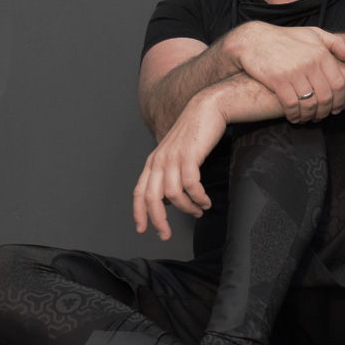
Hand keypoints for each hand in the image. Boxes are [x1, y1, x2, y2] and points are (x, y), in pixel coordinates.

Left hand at [133, 95, 226, 239]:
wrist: (206, 109)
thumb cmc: (194, 133)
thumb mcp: (175, 154)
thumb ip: (168, 175)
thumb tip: (167, 199)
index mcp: (153, 162)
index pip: (139, 191)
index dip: (138, 212)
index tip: (142, 229)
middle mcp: (159, 161)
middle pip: (152, 198)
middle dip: (158, 220)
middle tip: (166, 235)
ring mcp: (173, 158)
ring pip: (174, 194)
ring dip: (187, 208)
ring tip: (199, 211)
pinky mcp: (189, 155)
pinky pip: (191, 185)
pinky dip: (198, 197)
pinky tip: (205, 201)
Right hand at [231, 23, 344, 122]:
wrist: (254, 40)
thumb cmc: (285, 38)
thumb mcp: (312, 33)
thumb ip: (335, 43)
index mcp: (321, 53)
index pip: (338, 84)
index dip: (339, 101)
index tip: (335, 109)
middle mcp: (310, 63)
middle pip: (325, 97)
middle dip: (324, 112)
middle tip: (319, 117)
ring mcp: (294, 72)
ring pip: (309, 104)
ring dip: (309, 116)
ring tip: (306, 119)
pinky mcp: (278, 81)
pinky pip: (292, 105)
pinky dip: (294, 115)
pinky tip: (293, 117)